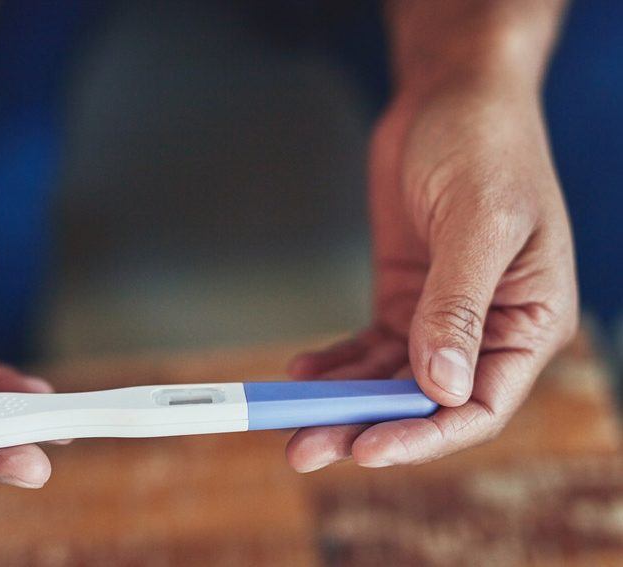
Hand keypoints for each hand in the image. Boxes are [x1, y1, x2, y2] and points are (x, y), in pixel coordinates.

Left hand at [286, 82, 577, 470]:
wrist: (451, 99)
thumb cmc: (487, 145)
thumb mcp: (481, 223)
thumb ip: (459, 307)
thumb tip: (442, 386)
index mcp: (529, 321)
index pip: (480, 404)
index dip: (424, 434)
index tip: (368, 448)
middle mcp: (487, 330)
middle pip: (424, 401)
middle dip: (366, 426)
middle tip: (306, 448)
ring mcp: (440, 316)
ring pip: (390, 379)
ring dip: (342, 403)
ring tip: (291, 421)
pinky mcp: (402, 297)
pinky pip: (368, 346)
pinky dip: (336, 363)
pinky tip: (303, 373)